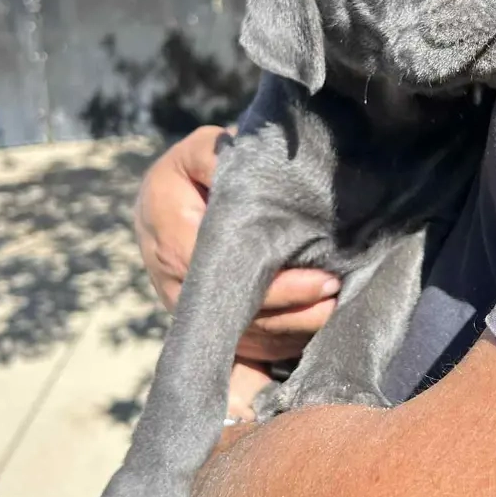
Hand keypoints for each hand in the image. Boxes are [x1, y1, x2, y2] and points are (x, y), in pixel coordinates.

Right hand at [135, 126, 340, 362]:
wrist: (161, 203)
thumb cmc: (185, 173)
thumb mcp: (194, 153)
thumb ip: (212, 153)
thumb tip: (234, 150)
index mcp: (173, 241)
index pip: (230, 277)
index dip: (278, 287)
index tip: (322, 280)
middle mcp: (176, 284)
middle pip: (238, 316)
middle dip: (292, 312)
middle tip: (335, 295)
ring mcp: (189, 310)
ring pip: (243, 338)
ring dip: (290, 331)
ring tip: (332, 312)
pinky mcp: (205, 323)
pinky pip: (243, 346)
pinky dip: (279, 342)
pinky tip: (312, 327)